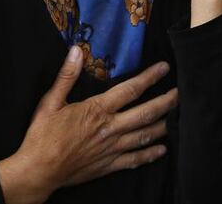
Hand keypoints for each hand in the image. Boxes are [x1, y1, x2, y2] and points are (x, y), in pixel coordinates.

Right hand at [0, 47, 176, 203]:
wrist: (40, 169)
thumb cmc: (43, 134)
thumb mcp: (50, 101)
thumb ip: (67, 76)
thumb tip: (76, 51)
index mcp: (97, 110)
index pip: (129, 90)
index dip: (149, 78)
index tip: (164, 68)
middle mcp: (110, 128)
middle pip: (145, 113)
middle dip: (166, 102)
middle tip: (181, 93)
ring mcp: (112, 148)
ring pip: (145, 135)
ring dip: (164, 125)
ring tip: (177, 117)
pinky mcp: (109, 165)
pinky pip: (136, 159)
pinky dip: (151, 154)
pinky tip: (162, 150)